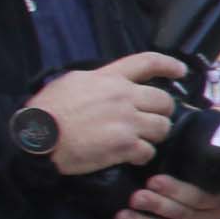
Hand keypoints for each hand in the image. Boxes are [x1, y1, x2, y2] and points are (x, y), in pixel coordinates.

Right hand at [29, 52, 186, 175]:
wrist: (37, 136)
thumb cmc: (47, 111)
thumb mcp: (71, 82)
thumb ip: (98, 81)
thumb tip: (110, 84)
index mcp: (109, 77)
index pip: (147, 62)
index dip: (169, 65)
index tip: (181, 70)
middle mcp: (123, 96)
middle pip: (165, 101)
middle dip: (162, 112)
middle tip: (151, 120)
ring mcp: (126, 121)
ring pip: (162, 127)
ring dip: (154, 135)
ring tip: (140, 140)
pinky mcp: (124, 145)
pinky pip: (149, 151)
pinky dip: (142, 156)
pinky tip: (131, 156)